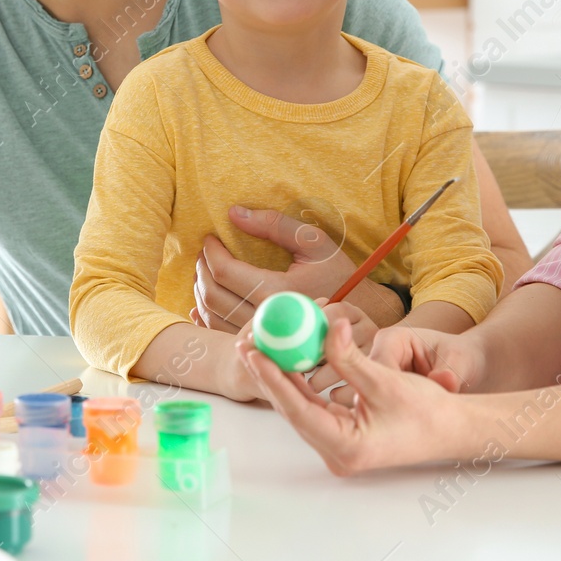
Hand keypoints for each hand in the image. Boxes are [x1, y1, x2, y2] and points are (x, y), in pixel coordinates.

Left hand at [192, 205, 375, 331]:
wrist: (359, 315)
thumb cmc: (338, 275)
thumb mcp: (314, 242)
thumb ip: (275, 225)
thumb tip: (234, 214)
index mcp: (278, 289)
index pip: (225, 271)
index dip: (210, 252)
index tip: (210, 239)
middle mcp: (267, 317)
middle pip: (213, 295)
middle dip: (201, 270)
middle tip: (204, 253)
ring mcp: (263, 336)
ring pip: (212, 316)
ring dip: (201, 291)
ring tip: (206, 271)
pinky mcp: (261, 346)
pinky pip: (221, 334)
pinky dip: (206, 316)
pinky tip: (203, 301)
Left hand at [237, 318, 467, 474]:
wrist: (452, 430)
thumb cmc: (426, 411)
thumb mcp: (384, 380)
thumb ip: (349, 356)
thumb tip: (326, 326)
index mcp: (345, 446)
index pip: (297, 409)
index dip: (273, 379)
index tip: (254, 352)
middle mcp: (336, 452)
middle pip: (292, 409)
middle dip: (269, 376)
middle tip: (247, 344)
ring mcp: (338, 446)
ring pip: (299, 407)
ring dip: (281, 378)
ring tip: (258, 348)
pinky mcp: (342, 436)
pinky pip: (313, 407)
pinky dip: (300, 384)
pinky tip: (286, 360)